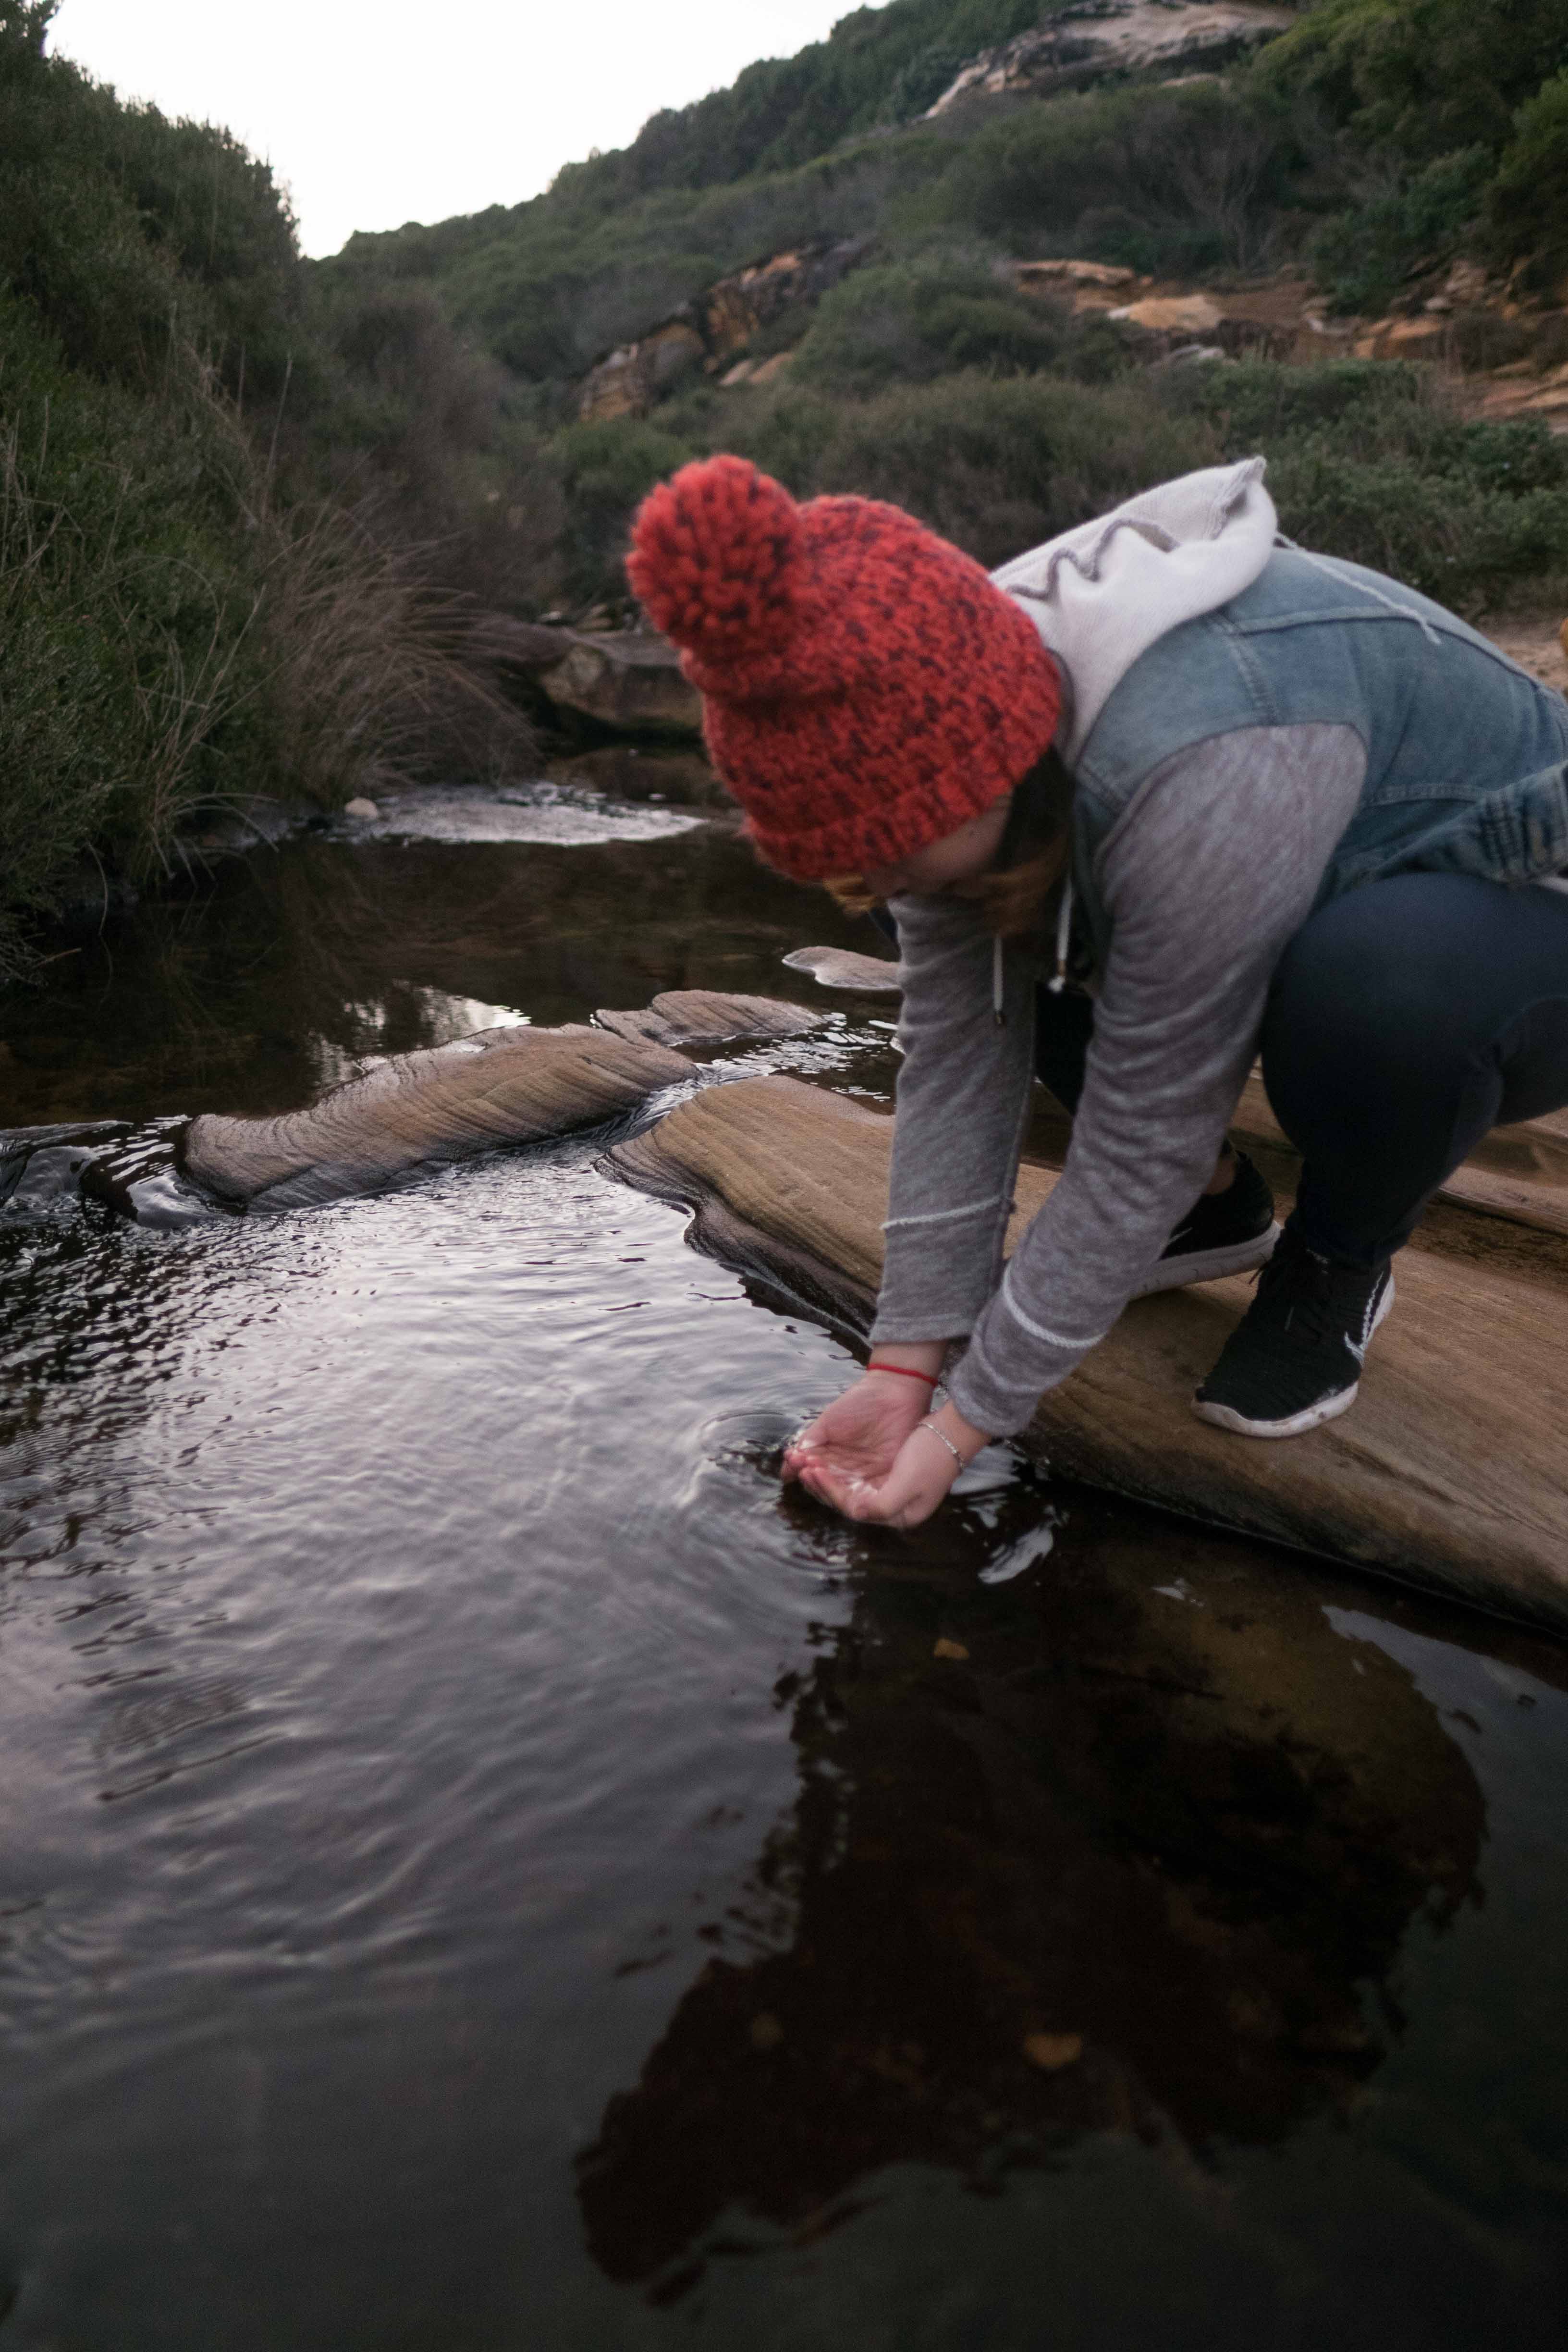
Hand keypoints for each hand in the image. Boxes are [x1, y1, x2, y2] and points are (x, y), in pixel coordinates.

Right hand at [783, 1366, 932, 1494]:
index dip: (802, 1470)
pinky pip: (863, 1495)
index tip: (793, 1459)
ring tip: (812, 1471)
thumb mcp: (827, 1423)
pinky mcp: (883, 1480)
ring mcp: (864, 1477)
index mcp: (832, 1459)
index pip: (813, 1475)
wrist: (892, 1392)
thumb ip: (808, 1445)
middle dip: (811, 1480)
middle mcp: (847, 1472)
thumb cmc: (859, 1403)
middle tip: (802, 1467)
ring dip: (824, 1486)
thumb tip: (786, 1469)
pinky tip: (831, 1478)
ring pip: (840, 1495)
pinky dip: (845, 1491)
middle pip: (825, 1488)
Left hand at [790, 1397, 990, 1530]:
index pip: (855, 1508)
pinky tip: (822, 1457)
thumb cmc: (932, 1455)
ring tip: (807, 1462)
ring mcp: (888, 1488)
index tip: (814, 1472)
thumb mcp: (908, 1483)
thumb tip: (855, 1512)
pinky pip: (853, 1473)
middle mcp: (891, 1505)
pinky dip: (837, 1467)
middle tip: (802, 1469)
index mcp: (899, 1514)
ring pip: (848, 1486)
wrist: (952, 1428)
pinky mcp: (886, 1471)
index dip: (831, 1491)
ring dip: (827, 1476)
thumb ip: (881, 1504)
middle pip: (848, 1500)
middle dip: (824, 1485)